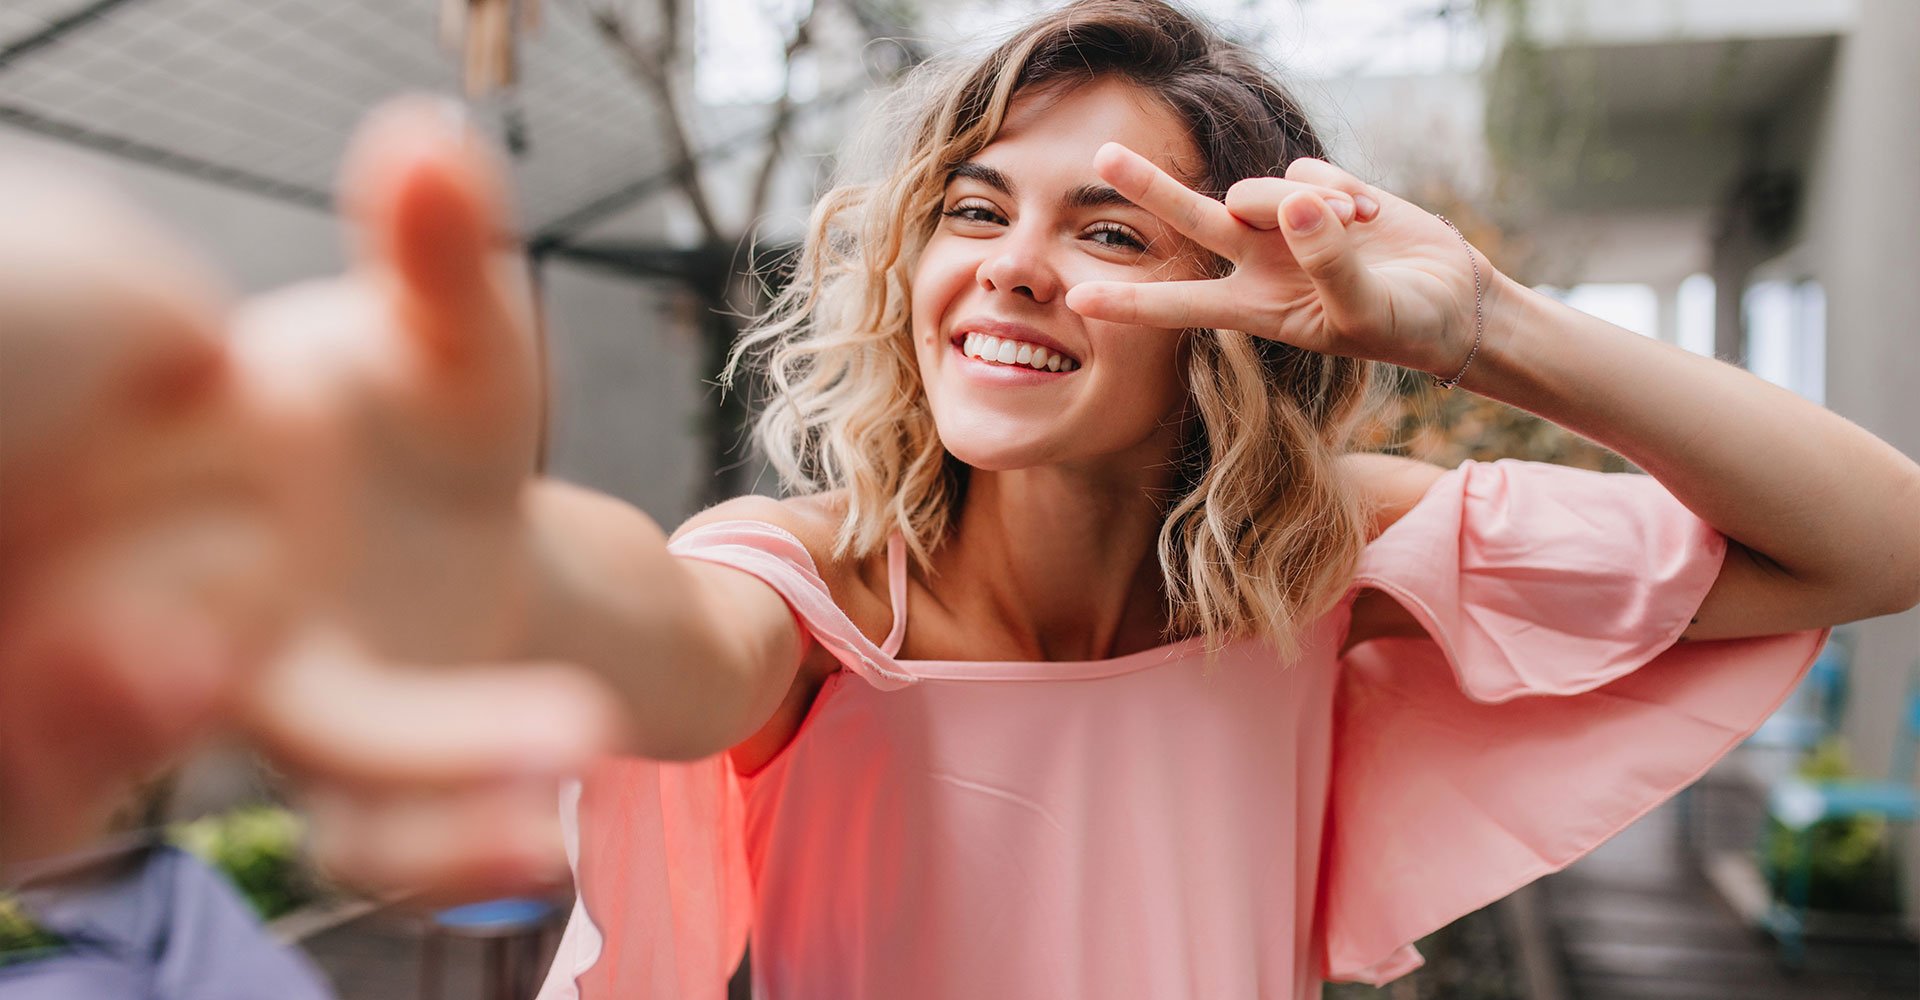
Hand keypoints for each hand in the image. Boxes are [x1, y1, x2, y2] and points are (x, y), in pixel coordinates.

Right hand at [0, 99, 620, 900]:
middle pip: (123, 686)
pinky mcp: (362, 773)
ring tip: (542, 789)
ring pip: (301, 790)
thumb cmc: (414, 404)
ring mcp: (278, 711)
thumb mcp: (444, 335)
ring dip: (407, 812)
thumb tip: (428, 141)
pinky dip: (459, 850)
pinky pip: (388, 835)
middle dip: (132, 701)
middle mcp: (197, 621)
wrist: (454, 500)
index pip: (89, 548)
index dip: (84, 586)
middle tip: (215, 674)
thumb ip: (432, 258)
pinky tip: (550, 836)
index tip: (165, 597)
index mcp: (179, 497)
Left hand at [1064, 142, 1489, 377]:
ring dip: (1309, 207)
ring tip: (1359, 233)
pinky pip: (1309, 173)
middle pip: (1192, 219)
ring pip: (1262, 191)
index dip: (1131, 301)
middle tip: (1104, 155)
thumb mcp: (1362, 310)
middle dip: (1151, 186)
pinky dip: (1341, 192)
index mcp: (1254, 307)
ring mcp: (1285, 223)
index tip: (1076, 298)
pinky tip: (1372, 218)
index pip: (1180, 304)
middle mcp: (1257, 261)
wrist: (1452, 300)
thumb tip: (1298, 205)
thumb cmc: (1403, 324)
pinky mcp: (1319, 190)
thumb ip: (1326, 262)